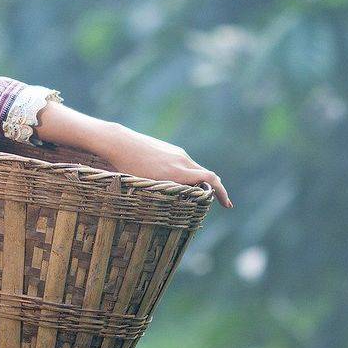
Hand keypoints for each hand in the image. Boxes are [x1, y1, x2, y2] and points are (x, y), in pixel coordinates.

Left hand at [98, 125, 232, 207]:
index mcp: (178, 171)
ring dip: (200, 182)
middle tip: (221, 202)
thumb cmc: (130, 168)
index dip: (221, 192)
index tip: (227, 204)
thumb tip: (184, 201)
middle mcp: (181, 160)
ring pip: (195, 169)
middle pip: (207, 175)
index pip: (209, 179)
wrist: (121, 143)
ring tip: (198, 196)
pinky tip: (180, 182)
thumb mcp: (150, 185)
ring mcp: (177, 153)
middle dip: (214, 189)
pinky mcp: (171, 149)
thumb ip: (170, 191)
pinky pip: (185, 164)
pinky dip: (189, 175)